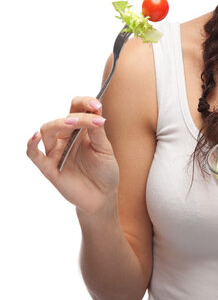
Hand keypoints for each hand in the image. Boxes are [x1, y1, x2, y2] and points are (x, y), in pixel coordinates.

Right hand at [26, 96, 118, 214]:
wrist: (103, 197)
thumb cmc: (105, 171)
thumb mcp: (105, 149)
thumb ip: (98, 131)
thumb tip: (95, 110)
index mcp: (80, 130)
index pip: (76, 108)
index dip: (84, 102)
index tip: (96, 104)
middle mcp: (65, 138)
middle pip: (62, 118)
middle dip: (76, 116)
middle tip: (92, 117)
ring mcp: (56, 152)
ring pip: (47, 131)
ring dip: (59, 124)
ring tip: (74, 124)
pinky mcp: (49, 168)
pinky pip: (33, 154)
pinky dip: (31, 144)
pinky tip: (36, 137)